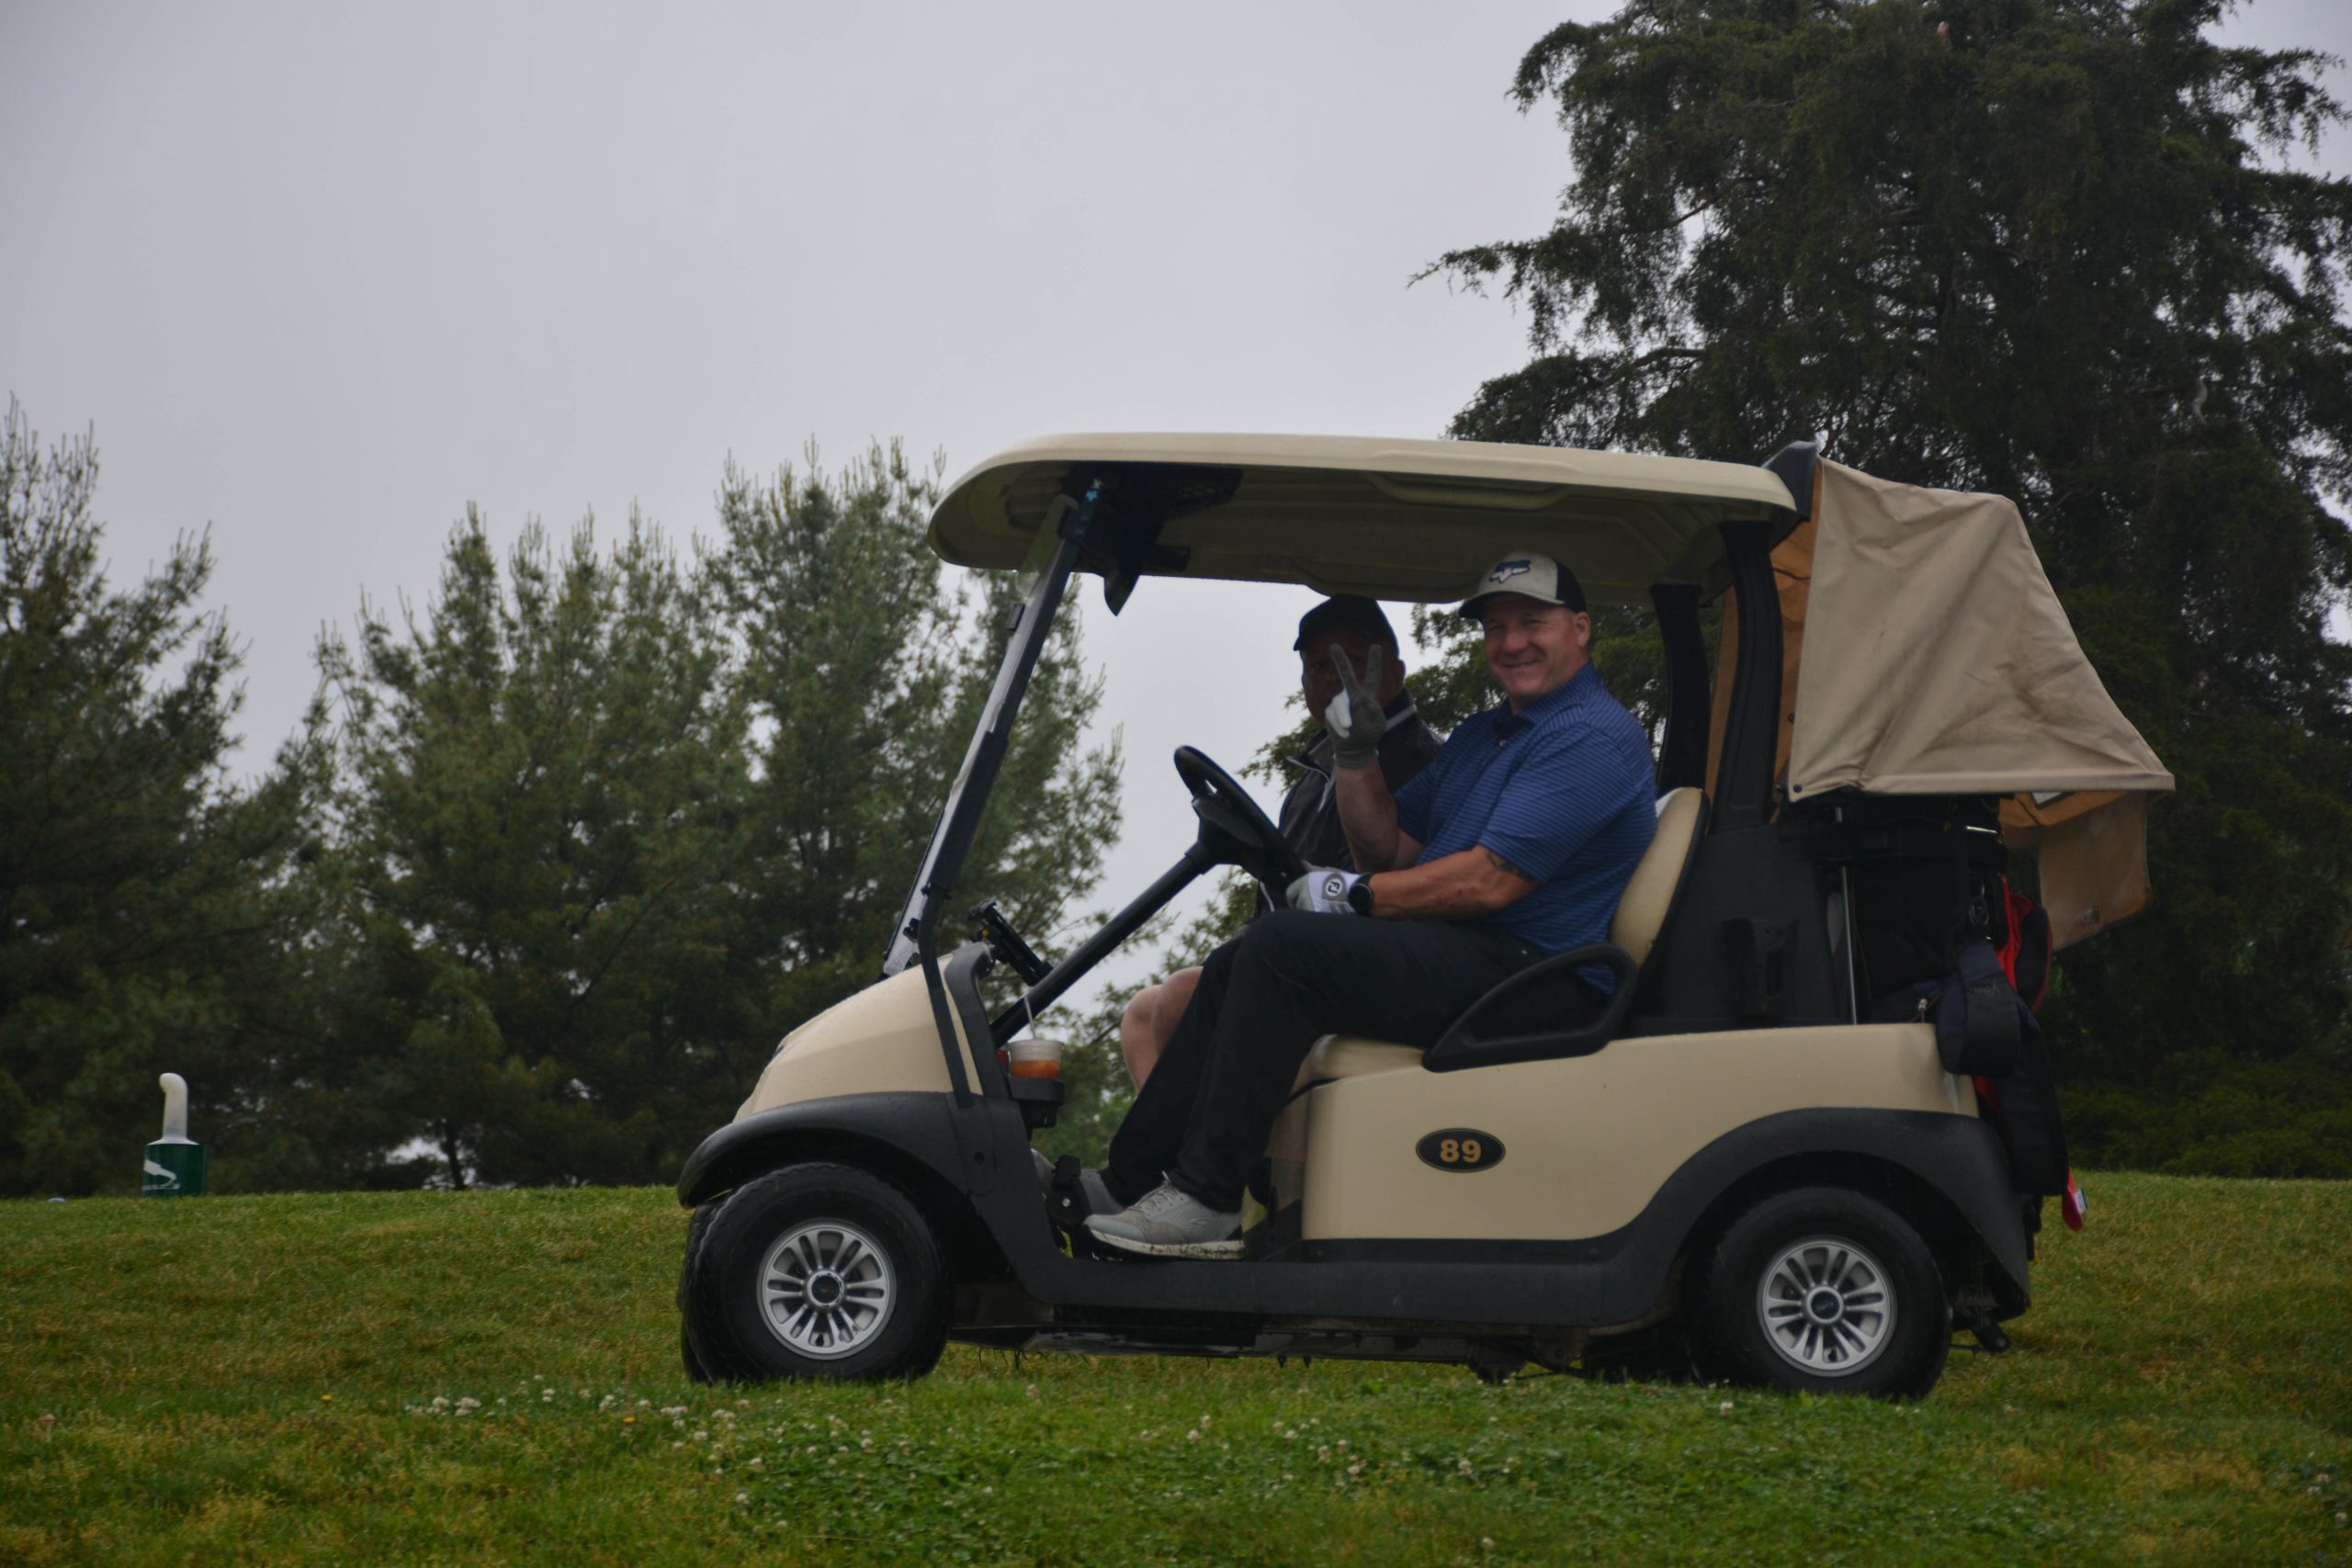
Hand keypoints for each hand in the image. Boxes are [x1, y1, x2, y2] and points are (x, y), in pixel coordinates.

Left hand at [1285, 866, 1363, 914]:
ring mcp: (1310, 905)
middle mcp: (1304, 893)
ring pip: (1304, 912)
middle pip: (1297, 904)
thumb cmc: (1342, 881)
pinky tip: (1324, 917)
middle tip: (1313, 907)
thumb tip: (1303, 863)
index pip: (1289, 892)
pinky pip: (1312, 919)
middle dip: (1303, 907)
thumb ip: (1312, 869)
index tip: (1298, 902)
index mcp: (1304, 881)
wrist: (1356, 893)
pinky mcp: (1317, 915)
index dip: (1293, 899)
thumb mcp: (1327, 871)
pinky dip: (1316, 920)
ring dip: (1310, 912)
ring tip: (1321, 911)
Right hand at [1322, 641, 1387, 769]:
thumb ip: (1374, 712)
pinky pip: (1333, 715)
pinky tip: (1344, 733)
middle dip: (1340, 661)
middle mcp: (1353, 696)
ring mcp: (1341, 703)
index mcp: (1369, 697)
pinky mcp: (1330, 711)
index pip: (1373, 677)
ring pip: (1340, 703)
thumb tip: (1363, 699)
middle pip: (1346, 676)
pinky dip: (1339, 725)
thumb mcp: (1379, 726)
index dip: (1374, 662)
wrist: (1353, 750)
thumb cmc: (1369, 736)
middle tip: (1333, 645)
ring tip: (1349, 729)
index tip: (1375, 646)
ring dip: (1344, 717)